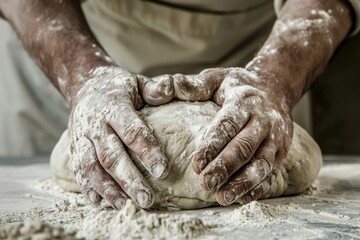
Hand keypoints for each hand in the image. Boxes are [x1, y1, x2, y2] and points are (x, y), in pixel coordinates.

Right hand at [69, 66, 172, 208]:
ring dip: (108, 189)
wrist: (84, 84)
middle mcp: (94, 124)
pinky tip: (102, 202)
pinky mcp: (73, 147)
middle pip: (111, 156)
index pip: (131, 131)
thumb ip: (154, 89)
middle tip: (147, 200)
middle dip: (129, 180)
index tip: (163, 171)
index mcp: (113, 106)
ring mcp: (81, 137)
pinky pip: (78, 170)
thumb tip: (171, 86)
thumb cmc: (118, 87)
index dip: (147, 151)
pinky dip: (88, 188)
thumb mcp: (137, 82)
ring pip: (91, 167)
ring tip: (125, 207)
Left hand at [172, 68, 292, 205]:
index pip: (228, 124)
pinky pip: (272, 173)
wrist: (276, 88)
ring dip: (243, 183)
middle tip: (205, 184)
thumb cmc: (239, 86)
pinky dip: (258, 188)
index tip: (195, 164)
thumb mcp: (218, 77)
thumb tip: (172, 84)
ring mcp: (276, 138)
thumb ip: (196, 84)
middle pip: (245, 147)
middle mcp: (264, 120)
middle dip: (225, 167)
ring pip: (261, 164)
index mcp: (245, 101)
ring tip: (223, 198)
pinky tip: (241, 199)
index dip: (212, 145)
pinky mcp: (282, 152)